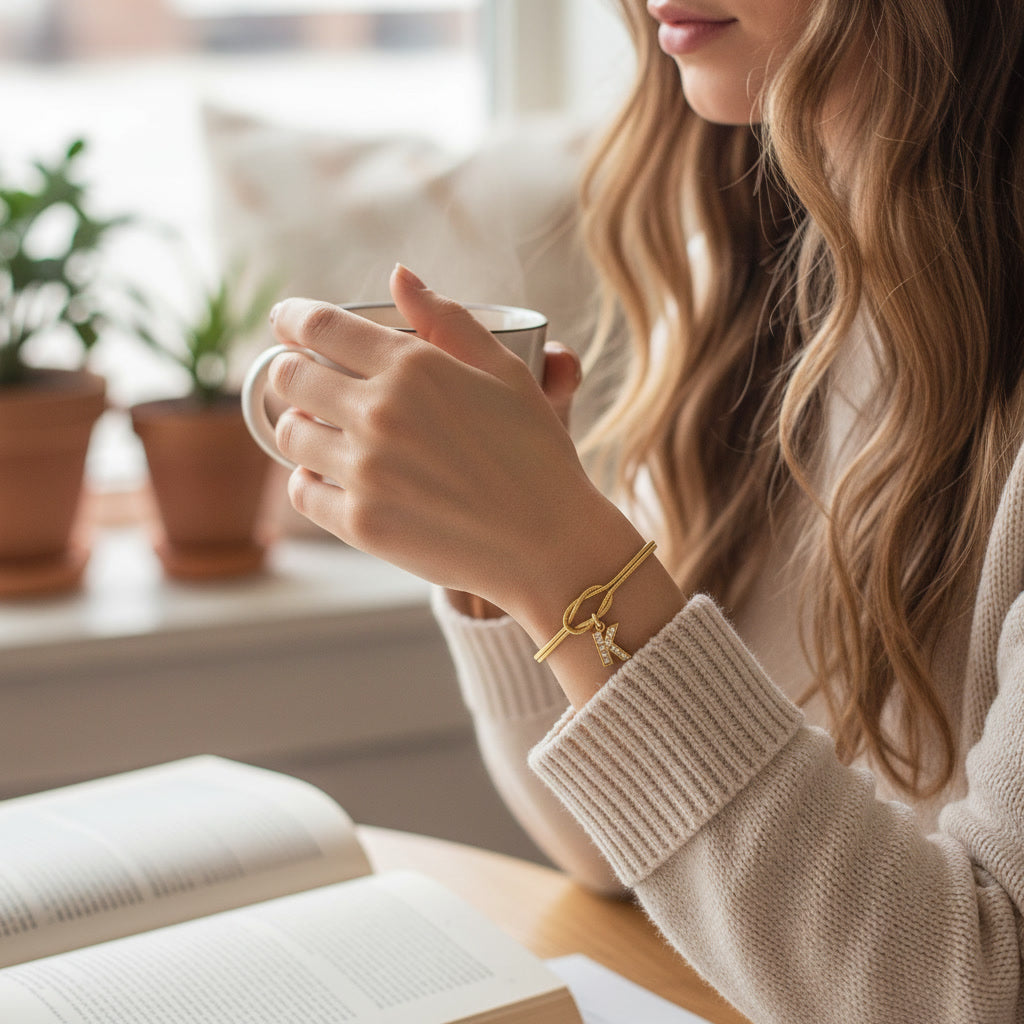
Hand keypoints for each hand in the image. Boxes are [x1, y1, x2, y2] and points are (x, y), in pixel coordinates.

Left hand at [267, 265, 632, 630]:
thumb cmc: (535, 455)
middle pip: (289, 377)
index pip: (321, 326)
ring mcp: (366, 472)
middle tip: (302, 377)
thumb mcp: (506, 373)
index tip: (285, 320)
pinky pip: (301, 492)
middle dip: (289, 369)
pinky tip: (327, 476)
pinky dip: (308, 480)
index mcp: (414, 367)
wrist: (548, 545)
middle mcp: (380, 414)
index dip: (292, 317)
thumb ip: (449, 320)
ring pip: (290, 435)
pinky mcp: (360, 523)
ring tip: (320, 430)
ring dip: (300, 426)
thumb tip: (400, 276)